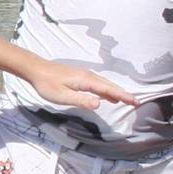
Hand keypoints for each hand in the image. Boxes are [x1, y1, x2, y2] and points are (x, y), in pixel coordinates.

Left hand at [25, 62, 139, 111]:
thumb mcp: (62, 96)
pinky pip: (99, 84)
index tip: (135, 102)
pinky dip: (107, 90)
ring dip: (116, 92)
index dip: (123, 96)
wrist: (36, 69)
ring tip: (126, 100)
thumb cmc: (47, 84)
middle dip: (124, 94)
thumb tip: (100, 104)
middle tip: (136, 103)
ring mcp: (84, 75)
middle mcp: (88, 76)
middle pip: (110, 86)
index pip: (109, 90)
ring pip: (105, 84)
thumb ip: (81, 100)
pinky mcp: (80, 76)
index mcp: (86, 81)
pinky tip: (107, 96)